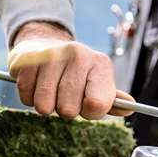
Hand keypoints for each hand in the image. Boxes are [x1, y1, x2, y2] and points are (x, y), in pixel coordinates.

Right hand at [8, 21, 133, 119]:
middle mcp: (78, 55)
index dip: (89, 112)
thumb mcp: (97, 83)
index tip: (85, 102)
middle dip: (65, 109)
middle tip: (64, 93)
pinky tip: (37, 82)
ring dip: (46, 104)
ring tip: (51, 88)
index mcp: (100, 63)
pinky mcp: (27, 61)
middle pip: (68, 110)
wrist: (44, 44)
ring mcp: (50, 56)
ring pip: (45, 107)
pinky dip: (30, 97)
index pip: (97, 105)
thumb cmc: (75, 72)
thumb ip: (111, 100)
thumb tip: (130, 108)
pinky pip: (27, 99)